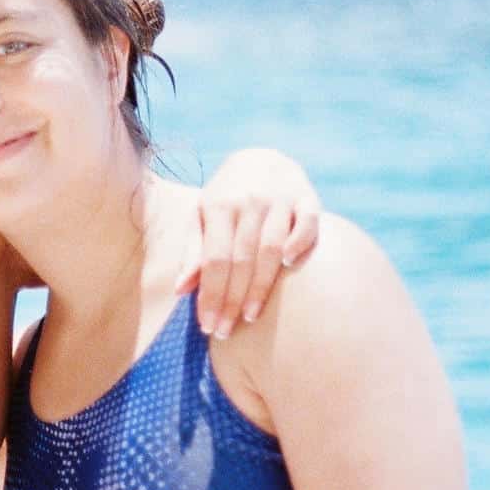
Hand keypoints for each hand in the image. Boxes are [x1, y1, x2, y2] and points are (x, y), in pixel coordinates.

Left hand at [175, 148, 321, 339]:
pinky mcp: (308, 198)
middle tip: (225, 331)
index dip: (210, 295)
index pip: (213, 260)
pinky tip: (288, 265)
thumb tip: (181, 290)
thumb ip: (193, 251)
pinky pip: (307, 224)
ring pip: (270, 248)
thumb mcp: (202, 216)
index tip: (208, 326)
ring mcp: (280, 200)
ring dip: (261, 286)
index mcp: (218, 206)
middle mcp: (248, 202)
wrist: (263, 158)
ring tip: (250, 316)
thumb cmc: (226, 197)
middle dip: (232, 300)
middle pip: (240, 260)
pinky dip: (298, 244)